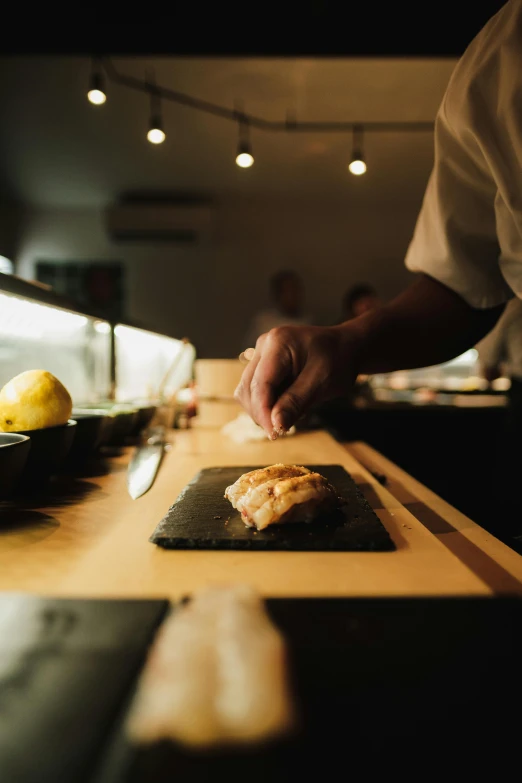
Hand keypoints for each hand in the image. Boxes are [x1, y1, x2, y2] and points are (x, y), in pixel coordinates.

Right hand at [235, 324, 359, 436]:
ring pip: (248, 392)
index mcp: (278, 343)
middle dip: (262, 413)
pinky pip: (256, 391)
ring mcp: (261, 355)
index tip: (274, 434)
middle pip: (248, 389)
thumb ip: (296, 402)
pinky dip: (268, 404)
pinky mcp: (263, 366)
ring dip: (263, 410)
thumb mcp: (322, 382)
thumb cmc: (338, 360)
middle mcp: (264, 346)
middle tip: (283, 429)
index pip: (260, 384)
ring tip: (291, 413)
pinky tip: (287, 406)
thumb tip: (275, 425)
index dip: (263, 412)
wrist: (346, 348)